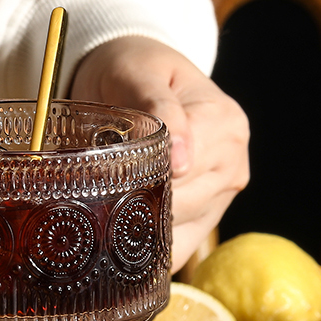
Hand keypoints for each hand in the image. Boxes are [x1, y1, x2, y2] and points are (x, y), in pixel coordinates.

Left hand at [71, 36, 249, 272]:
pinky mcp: (208, 214)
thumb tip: (181, 160)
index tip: (99, 184)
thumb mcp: (137, 73)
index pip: (182, 175)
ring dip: (138, 232)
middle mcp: (232, 162)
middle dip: (134, 208)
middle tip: (88, 202)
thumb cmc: (132, 69)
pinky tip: (120, 238)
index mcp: (224, 124)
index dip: (139, 183)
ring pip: (179, 234)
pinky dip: (148, 251)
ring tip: (100, 214)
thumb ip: (158, 108)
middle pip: (181, 209)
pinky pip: (179, 248)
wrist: (137, 70)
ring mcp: (224, 192)